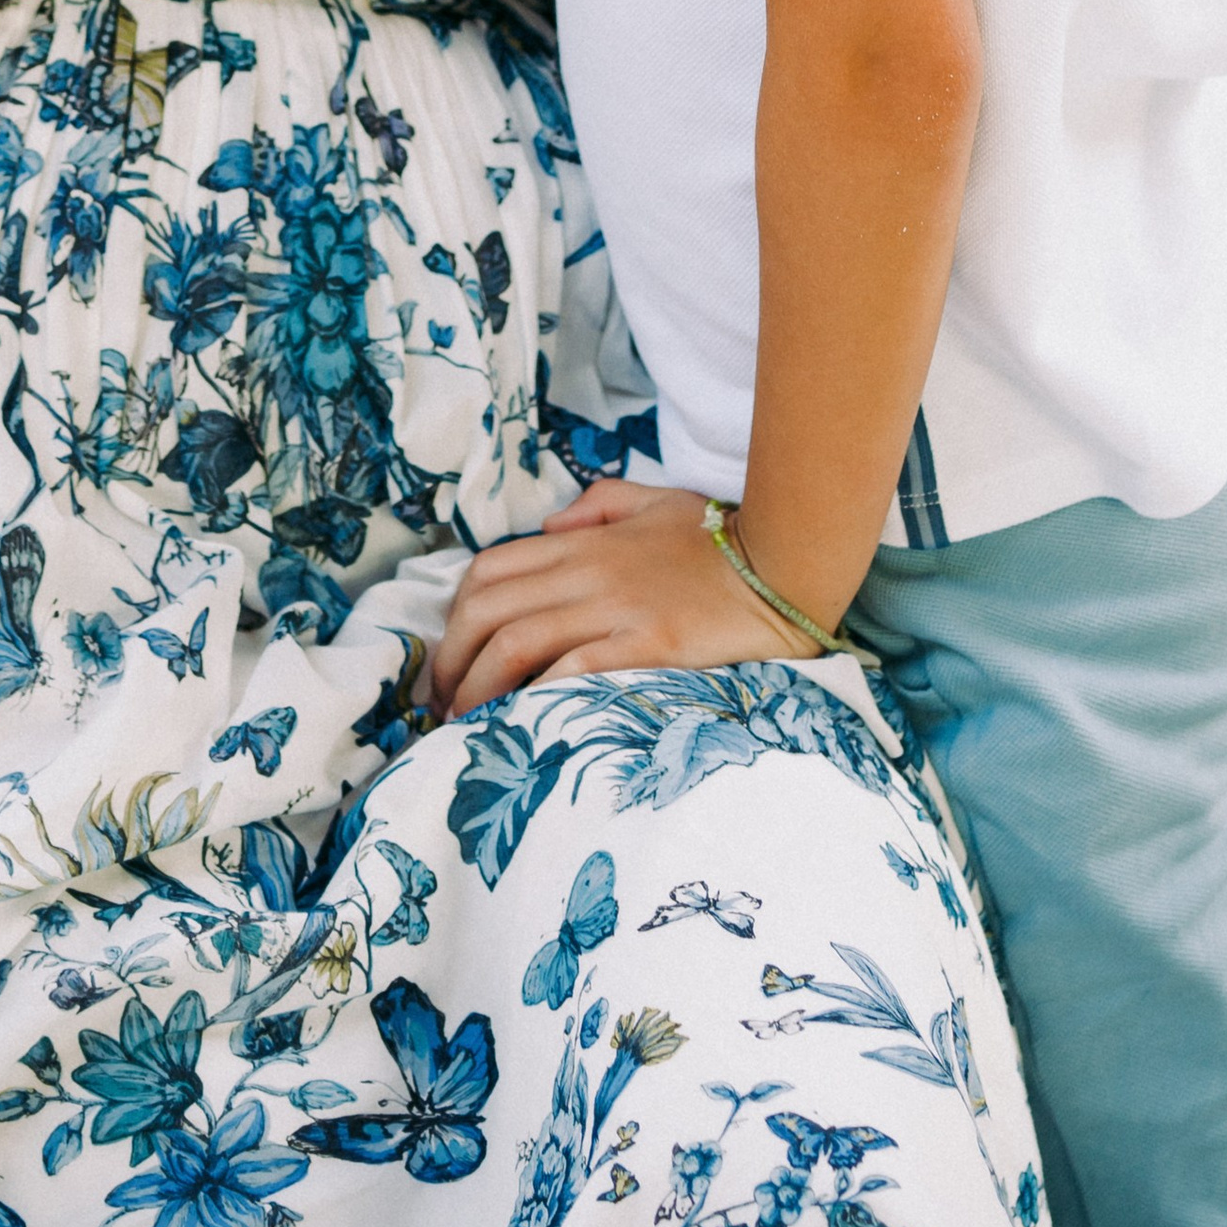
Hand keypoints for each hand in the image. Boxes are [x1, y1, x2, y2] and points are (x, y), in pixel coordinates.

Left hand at [427, 484, 804, 715]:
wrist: (784, 565)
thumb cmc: (722, 539)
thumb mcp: (655, 502)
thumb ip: (598, 508)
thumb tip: (551, 528)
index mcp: (583, 543)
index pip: (490, 570)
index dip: (455, 616)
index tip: (449, 656)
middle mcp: (588, 572)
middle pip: (489, 610)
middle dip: (451, 659)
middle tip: (441, 703)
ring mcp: (615, 609)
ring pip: (517, 642)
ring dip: (479, 687)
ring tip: (466, 724)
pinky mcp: (646, 646)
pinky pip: (572, 670)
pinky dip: (535, 697)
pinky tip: (521, 724)